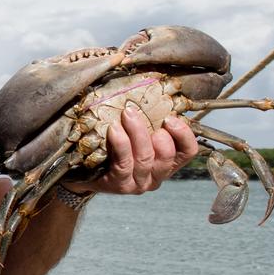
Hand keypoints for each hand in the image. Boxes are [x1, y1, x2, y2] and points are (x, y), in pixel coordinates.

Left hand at [66, 105, 197, 195]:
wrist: (85, 172)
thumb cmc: (115, 147)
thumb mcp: (137, 134)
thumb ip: (150, 121)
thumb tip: (155, 89)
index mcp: (167, 163)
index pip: (188, 151)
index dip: (184, 134)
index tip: (170, 117)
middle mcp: (156, 176)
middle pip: (166, 155)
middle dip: (157, 131)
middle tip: (143, 113)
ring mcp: (138, 183)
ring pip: (145, 158)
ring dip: (137, 133)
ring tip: (127, 114)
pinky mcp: (119, 185)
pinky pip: (124, 164)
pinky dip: (121, 144)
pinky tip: (114, 129)